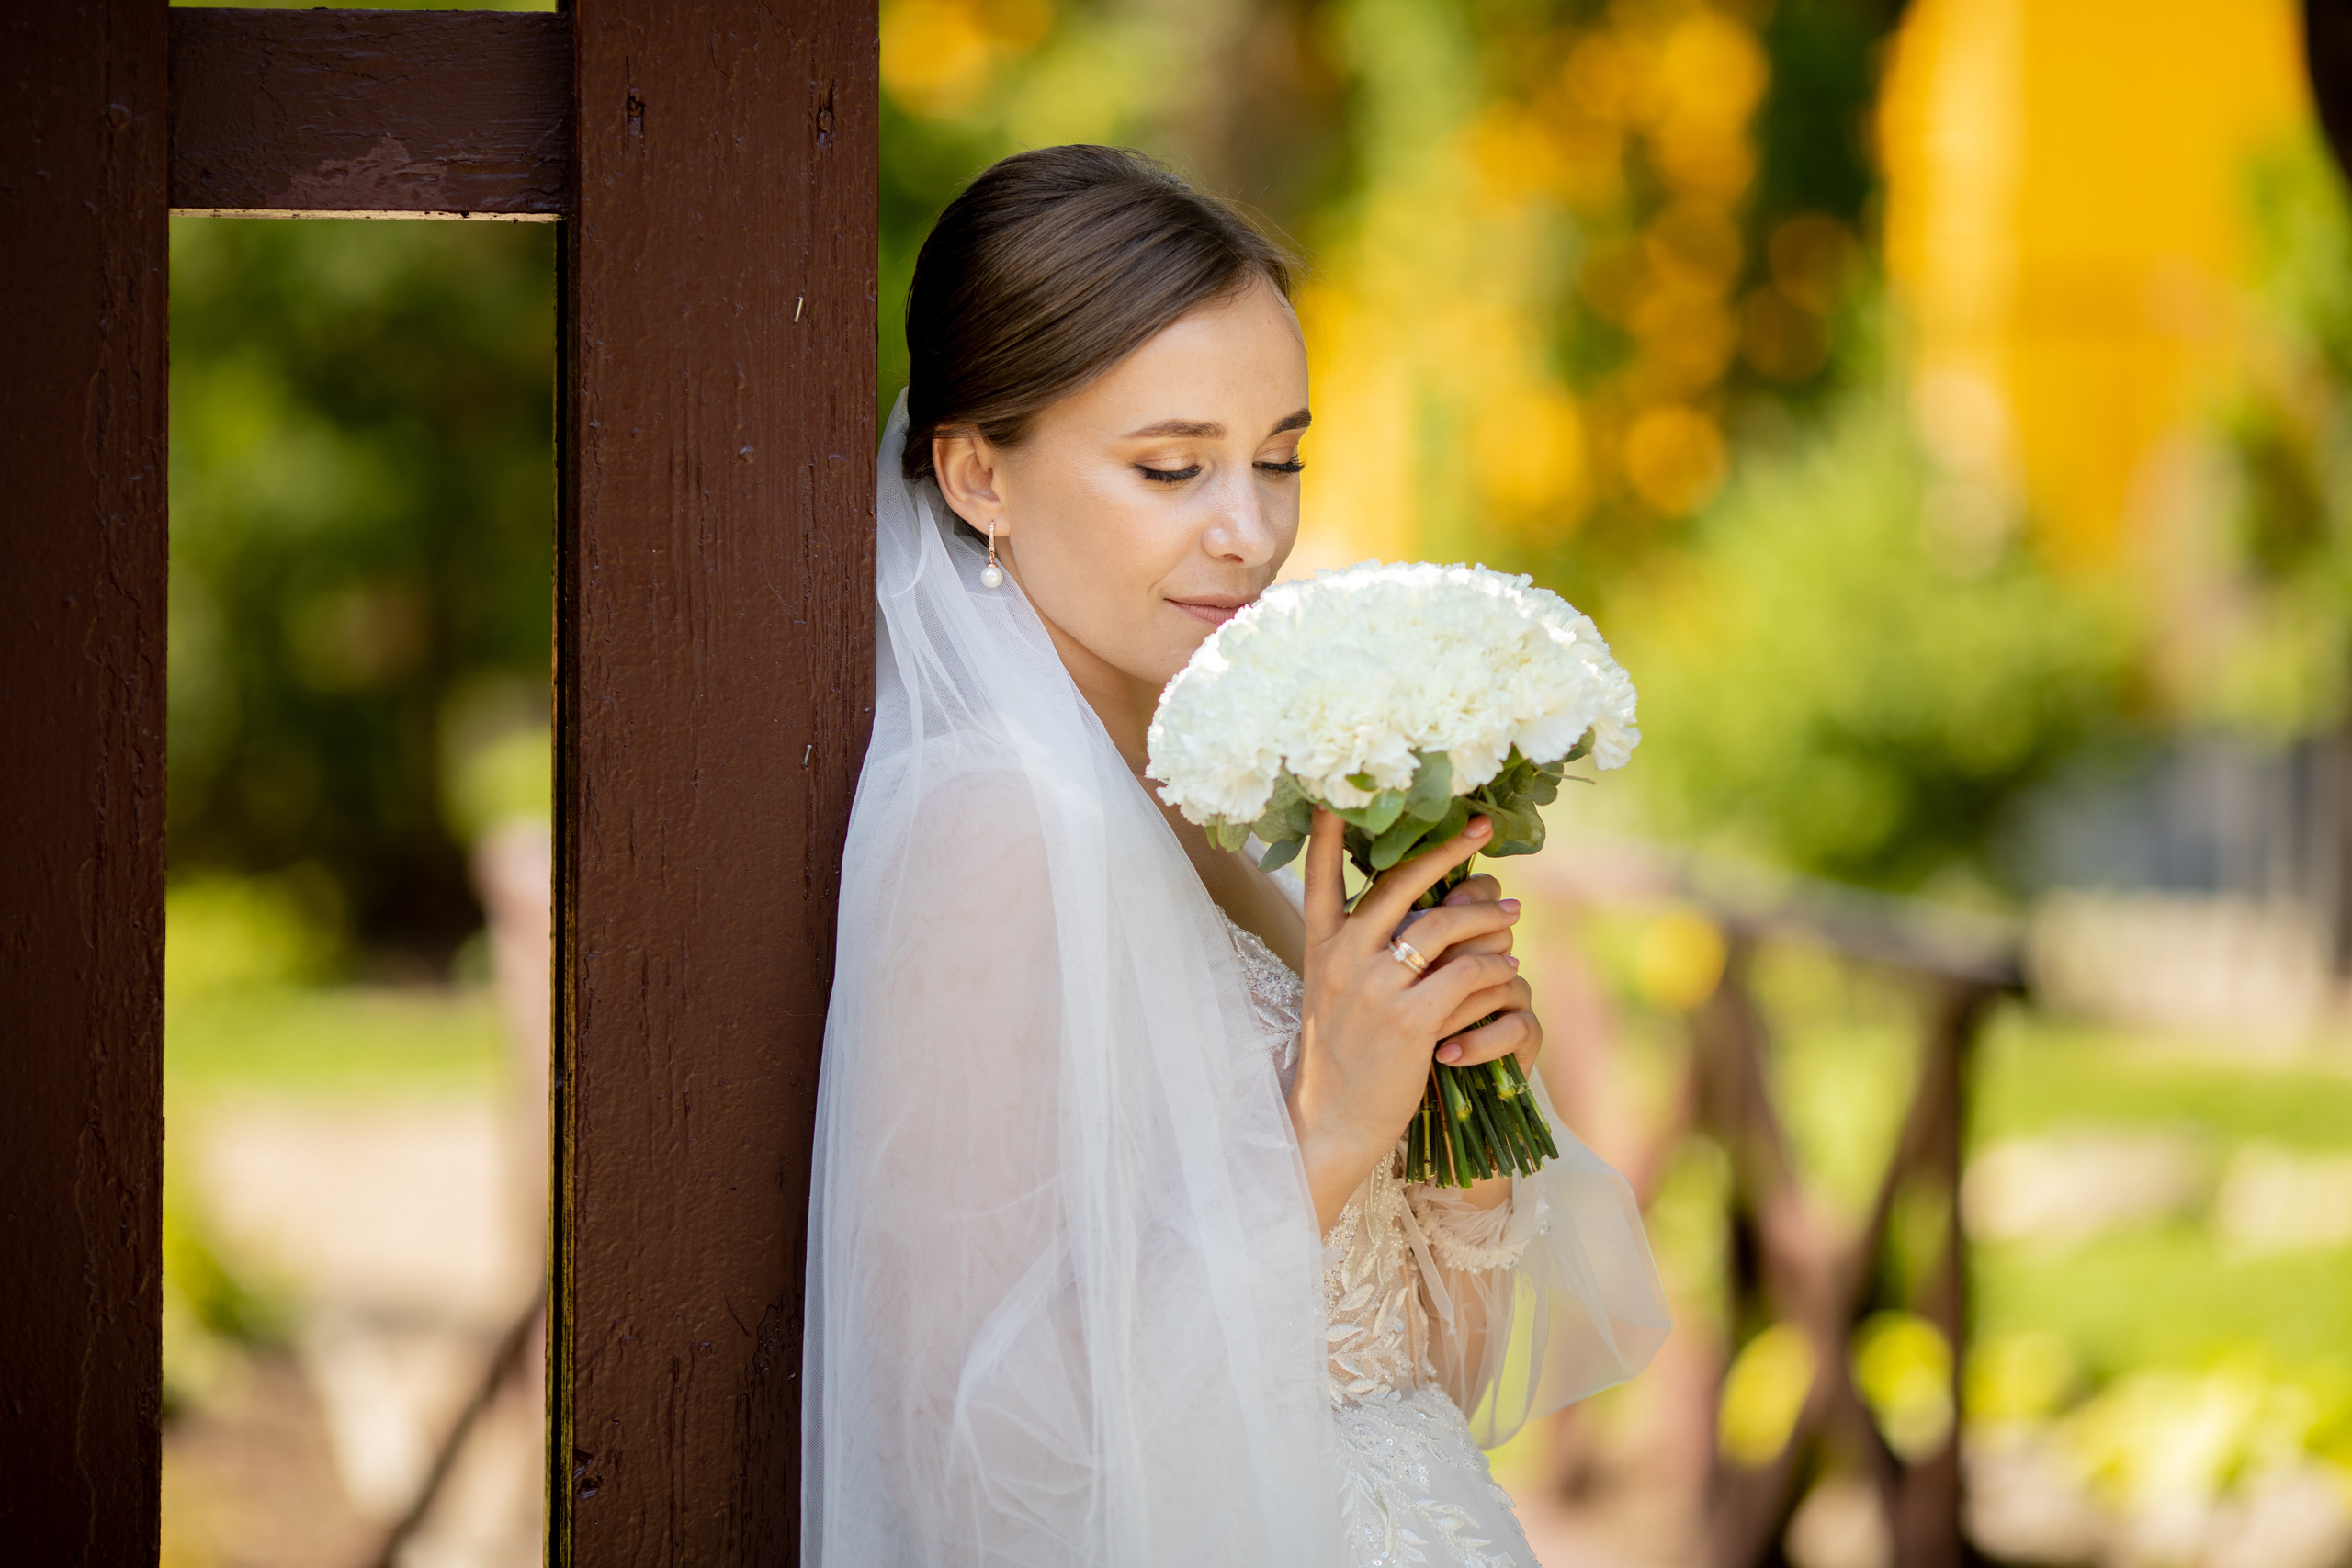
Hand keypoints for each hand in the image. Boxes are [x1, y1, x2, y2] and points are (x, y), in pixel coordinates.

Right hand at [1288, 809, 1526, 1231]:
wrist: (1331, 1124)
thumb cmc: (1343, 1057)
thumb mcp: (1339, 994)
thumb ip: (1368, 949)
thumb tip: (1430, 905)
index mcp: (1319, 946)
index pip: (1320, 873)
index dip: (1332, 829)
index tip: (1343, 787)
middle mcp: (1341, 959)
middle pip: (1400, 884)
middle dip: (1447, 851)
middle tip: (1483, 828)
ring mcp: (1374, 990)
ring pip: (1444, 928)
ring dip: (1487, 918)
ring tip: (1512, 918)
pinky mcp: (1410, 1023)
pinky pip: (1468, 976)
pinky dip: (1495, 968)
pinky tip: (1508, 969)